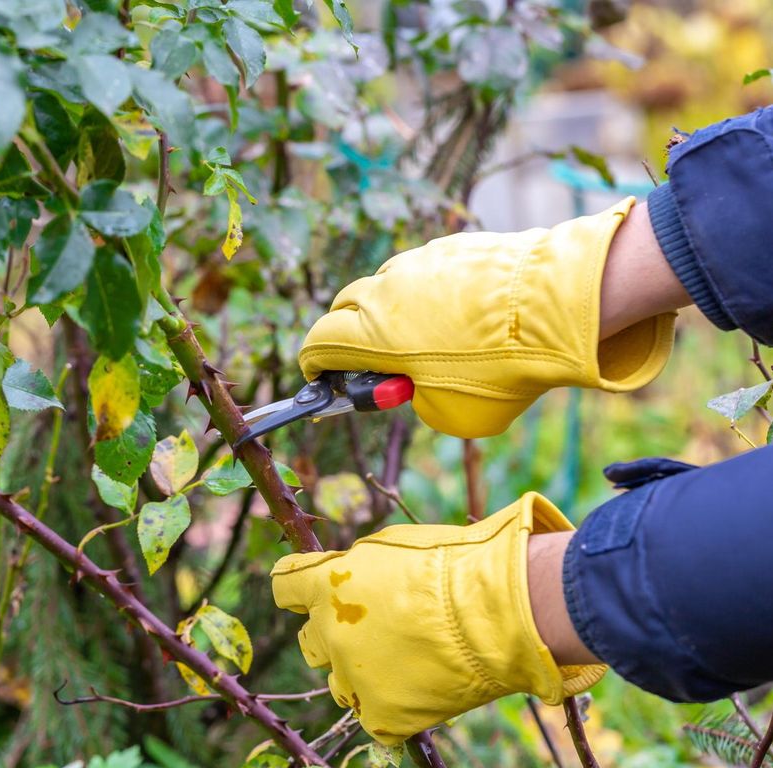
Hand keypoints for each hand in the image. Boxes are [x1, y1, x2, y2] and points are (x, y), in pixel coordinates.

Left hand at [270, 494, 605, 744]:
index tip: (311, 592)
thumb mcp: (393, 546)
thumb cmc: (453, 563)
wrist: (498, 610)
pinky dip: (390, 709)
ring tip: (400, 661)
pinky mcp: (383, 716)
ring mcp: (354, 677)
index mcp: (327, 584)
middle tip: (368, 629)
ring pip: (338, 684)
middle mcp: (330, 632)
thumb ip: (357, 565)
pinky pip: (371, 719)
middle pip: (309, 641)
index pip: (285, 587)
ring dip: (358, 672)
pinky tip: (415, 692)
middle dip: (331, 633)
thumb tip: (346, 573)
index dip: (299, 589)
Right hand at [299, 198, 678, 437]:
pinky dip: (431, 293)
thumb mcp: (451, 414)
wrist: (558, 307)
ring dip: (392, 311)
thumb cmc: (501, 370)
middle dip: (348, 334)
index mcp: (374, 334)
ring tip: (429, 338)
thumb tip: (418, 383)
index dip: (315, 363)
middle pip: (346, 307)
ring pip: (387, 285)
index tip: (322, 375)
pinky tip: (465, 314)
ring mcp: (421, 262)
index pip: (319, 343)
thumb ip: (418, 400)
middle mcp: (387, 290)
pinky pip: (427, 271)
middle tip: (374, 359)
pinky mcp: (454, 246)